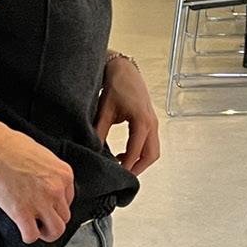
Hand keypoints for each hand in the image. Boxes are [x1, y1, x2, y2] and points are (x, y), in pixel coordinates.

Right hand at [0, 125, 75, 244]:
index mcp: (64, 175)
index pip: (69, 200)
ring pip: (56, 230)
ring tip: (36, 228)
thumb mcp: (44, 156)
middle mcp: (57, 190)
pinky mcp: (22, 212)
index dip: (56, 205)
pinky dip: (28, 236)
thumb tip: (49, 186)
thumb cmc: (13, 147)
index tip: (46, 205)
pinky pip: (32, 235)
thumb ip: (51, 174)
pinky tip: (22, 229)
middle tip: (41, 219)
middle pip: (65, 217)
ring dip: (45, 232)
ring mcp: (41, 202)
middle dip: (52, 219)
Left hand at [96, 53, 162, 175]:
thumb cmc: (116, 85)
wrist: (124, 69)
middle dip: (138, 168)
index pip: (136, 151)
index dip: (126, 166)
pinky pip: (150, 142)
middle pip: (151, 155)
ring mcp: (153, 122)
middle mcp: (151, 123)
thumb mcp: (104, 110)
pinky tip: (124, 153)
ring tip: (122, 166)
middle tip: (122, 177)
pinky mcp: (150, 120)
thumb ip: (99, 131)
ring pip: (153, 150)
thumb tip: (92, 149)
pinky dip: (140, 152)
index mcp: (141, 121)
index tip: (116, 175)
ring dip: (140, 161)